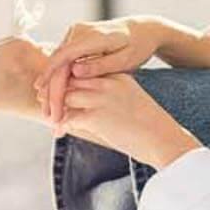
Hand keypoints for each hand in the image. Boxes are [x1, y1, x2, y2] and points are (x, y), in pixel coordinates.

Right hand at [33, 18, 162, 124]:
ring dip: (53, 90)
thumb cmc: (138, 46)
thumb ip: (100, 65)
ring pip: (57, 65)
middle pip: (56, 64)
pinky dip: (60, 83)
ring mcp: (74, 34)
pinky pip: (63, 63)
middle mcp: (78, 31)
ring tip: (52, 115)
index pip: (63, 59)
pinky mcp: (75, 41)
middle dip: (51, 92)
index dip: (53, 84)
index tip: (51, 106)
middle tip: (51, 118)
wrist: (142, 30)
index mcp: (91, 35)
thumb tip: (74, 72)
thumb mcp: (124, 59)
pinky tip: (59, 102)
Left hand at [52, 72, 197, 167]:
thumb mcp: (130, 101)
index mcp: (116, 75)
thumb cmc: (149, 126)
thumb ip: (109, 96)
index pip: (82, 69)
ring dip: (54, 108)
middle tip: (44, 103)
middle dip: (54, 91)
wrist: (164, 141)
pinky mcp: (96, 117)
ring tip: (51, 119)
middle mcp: (107, 82)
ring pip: (65, 96)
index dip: (67, 79)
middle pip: (69, 79)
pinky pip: (68, 117)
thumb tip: (87, 105)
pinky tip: (59, 132)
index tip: (57, 90)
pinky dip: (60, 125)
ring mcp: (101, 98)